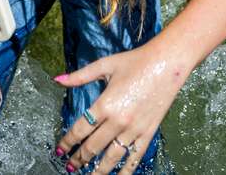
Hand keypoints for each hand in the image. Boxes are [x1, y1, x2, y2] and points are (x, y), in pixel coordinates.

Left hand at [53, 44, 188, 174]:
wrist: (167, 63)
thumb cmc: (136, 61)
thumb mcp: (105, 65)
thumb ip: (80, 76)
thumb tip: (58, 79)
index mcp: (105, 104)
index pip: (80, 130)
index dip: (67, 142)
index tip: (60, 150)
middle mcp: (118, 121)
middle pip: (93, 147)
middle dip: (78, 159)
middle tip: (70, 166)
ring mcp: (134, 130)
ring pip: (112, 158)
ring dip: (97, 170)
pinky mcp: (148, 133)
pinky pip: (135, 157)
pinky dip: (125, 171)